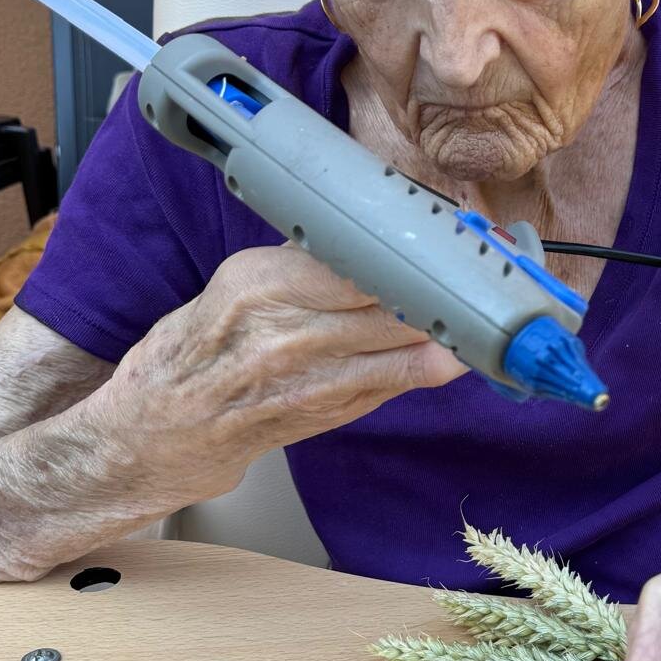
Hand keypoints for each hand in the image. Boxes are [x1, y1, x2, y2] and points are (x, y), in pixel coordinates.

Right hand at [92, 244, 464, 506]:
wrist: (165, 426)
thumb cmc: (207, 345)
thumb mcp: (244, 281)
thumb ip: (309, 263)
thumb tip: (379, 235)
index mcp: (260, 283)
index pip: (354, 257)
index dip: (412, 247)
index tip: (454, 234)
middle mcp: (285, 331)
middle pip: (389, 299)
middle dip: (446, 282)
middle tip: (495, 265)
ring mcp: (308, 378)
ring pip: (402, 344)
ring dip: (454, 324)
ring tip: (494, 304)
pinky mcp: (328, 413)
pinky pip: (395, 384)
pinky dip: (435, 364)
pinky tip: (465, 348)